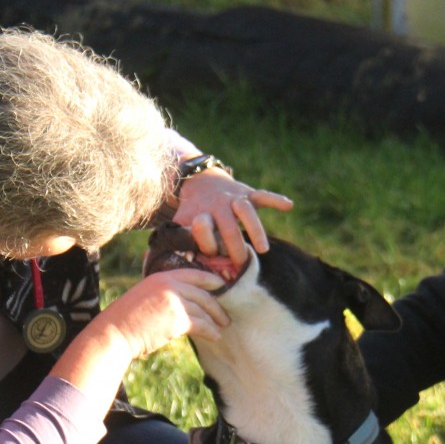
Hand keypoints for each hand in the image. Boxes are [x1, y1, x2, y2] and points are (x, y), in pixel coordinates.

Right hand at [96, 267, 229, 360]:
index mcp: (161, 276)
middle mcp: (169, 285)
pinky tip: (215, 336)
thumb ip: (162, 294)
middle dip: (217, 305)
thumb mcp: (144, 296)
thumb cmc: (126, 320)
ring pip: (204, 309)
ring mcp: (174, 301)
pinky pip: (201, 324)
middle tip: (225, 315)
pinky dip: (211, 331)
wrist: (115, 333)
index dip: (211, 279)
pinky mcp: (178, 319)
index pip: (194, 273)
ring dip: (215, 320)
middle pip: (203, 293)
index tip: (221, 286)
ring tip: (222, 327)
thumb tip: (181, 302)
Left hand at [171, 168, 292, 266]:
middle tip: (241, 264)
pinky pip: (263, 195)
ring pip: (246, 210)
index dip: (206, 243)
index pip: (204, 229)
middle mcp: (218, 205)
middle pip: (228, 225)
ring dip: (255, 229)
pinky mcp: (248, 192)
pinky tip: (289, 206)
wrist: (199, 179)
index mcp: (201, 213)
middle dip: (234, 245)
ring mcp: (235, 198)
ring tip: (263, 249)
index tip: (210, 256)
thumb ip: (175, 239)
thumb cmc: (192, 210)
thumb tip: (155, 260)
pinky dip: (275, 199)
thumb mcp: (180, 221)